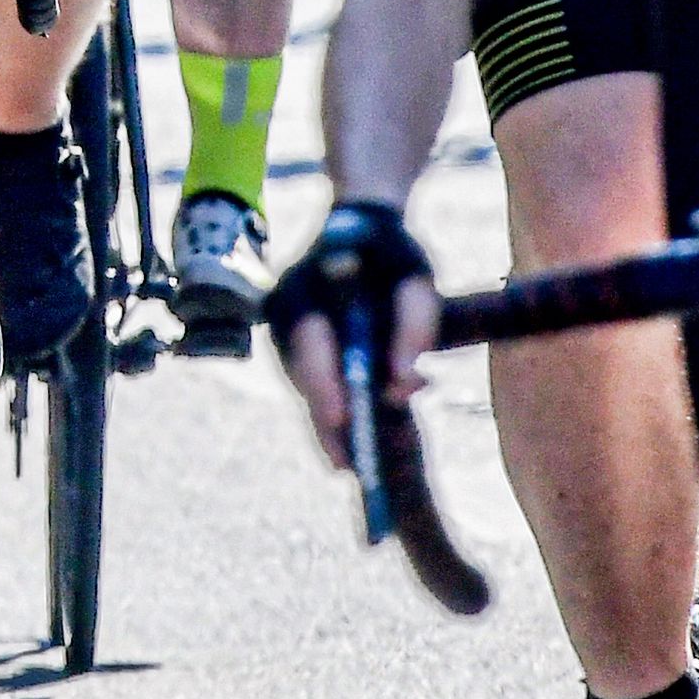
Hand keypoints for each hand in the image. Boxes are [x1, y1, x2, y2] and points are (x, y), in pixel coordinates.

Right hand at [265, 196, 437, 469]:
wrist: (362, 230)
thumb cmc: (392, 254)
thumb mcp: (416, 280)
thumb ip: (414, 327)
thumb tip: (404, 386)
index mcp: (304, 288)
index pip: (309, 345)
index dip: (324, 385)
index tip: (343, 420)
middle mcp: (283, 313)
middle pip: (302, 379)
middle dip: (326, 425)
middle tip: (351, 468)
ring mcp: (284, 332)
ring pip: (306, 389)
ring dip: (332, 424)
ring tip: (358, 464)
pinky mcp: (296, 348)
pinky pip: (314, 386)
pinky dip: (336, 411)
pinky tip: (356, 440)